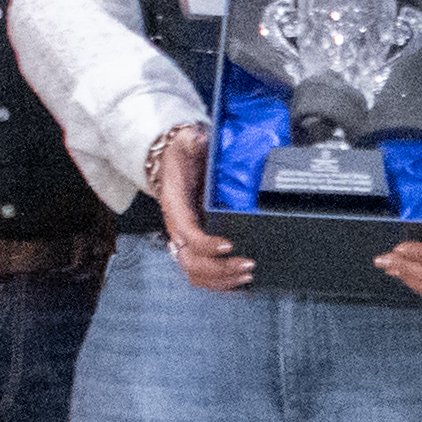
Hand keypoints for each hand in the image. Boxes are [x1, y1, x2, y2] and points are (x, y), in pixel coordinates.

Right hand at [150, 128, 249, 291]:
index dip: (205, 243)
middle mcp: (177, 228)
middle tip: (247, 264)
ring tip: (247, 275)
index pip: (186, 233)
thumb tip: (197, 139)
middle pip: (190, 262)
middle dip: (219, 268)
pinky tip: (240, 282)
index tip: (228, 244)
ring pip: (195, 273)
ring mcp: (185, 240)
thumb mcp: (187, 143)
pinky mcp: (195, 246)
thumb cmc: (183, 155)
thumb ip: (192, 141)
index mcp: (175, 206)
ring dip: (221, 280)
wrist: (174, 162)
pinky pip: (202, 273)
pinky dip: (220, 282)